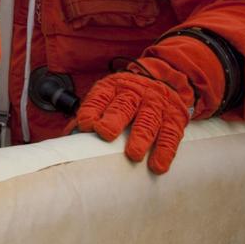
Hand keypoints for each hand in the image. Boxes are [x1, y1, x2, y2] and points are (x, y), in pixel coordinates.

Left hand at [75, 57, 194, 173]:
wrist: (167, 79)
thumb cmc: (129, 95)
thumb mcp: (110, 94)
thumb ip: (92, 112)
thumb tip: (70, 134)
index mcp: (114, 86)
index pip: (100, 97)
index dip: (92, 110)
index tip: (85, 124)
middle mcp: (135, 93)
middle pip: (123, 106)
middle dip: (113, 120)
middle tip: (105, 133)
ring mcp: (156, 105)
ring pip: (148, 121)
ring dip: (140, 139)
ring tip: (133, 155)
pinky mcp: (174, 118)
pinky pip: (170, 135)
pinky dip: (164, 151)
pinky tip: (158, 165)